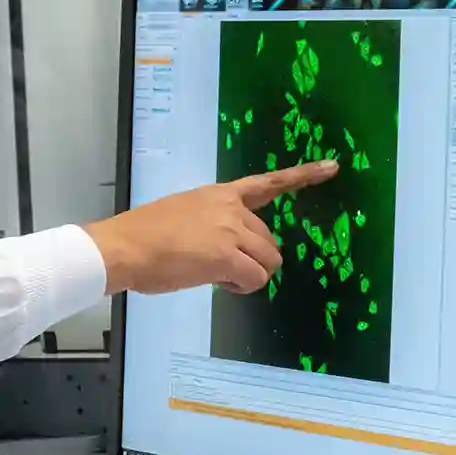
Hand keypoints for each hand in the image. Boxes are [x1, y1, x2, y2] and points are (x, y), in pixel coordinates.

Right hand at [83, 161, 338, 295]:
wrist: (123, 247)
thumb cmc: (142, 236)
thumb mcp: (180, 216)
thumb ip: (209, 225)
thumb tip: (221, 250)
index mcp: (218, 195)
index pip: (266, 183)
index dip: (302, 176)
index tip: (332, 167)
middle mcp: (230, 209)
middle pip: (270, 240)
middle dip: (254, 259)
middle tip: (223, 270)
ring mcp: (230, 231)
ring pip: (268, 261)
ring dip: (250, 275)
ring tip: (218, 277)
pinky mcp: (226, 257)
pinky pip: (255, 279)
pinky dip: (242, 288)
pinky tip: (219, 284)